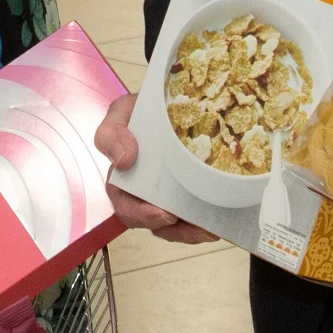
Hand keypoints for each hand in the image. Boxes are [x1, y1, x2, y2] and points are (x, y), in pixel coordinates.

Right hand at [95, 93, 215, 241]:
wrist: (170, 101)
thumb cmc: (141, 110)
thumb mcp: (121, 113)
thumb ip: (112, 134)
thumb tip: (123, 160)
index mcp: (124, 179)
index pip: (126, 205)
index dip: (142, 215)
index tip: (164, 215)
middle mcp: (145, 193)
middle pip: (155, 223)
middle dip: (176, 231)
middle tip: (197, 227)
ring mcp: (170, 195)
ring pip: (178, 226)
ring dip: (194, 231)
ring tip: (212, 228)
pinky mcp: (192, 193)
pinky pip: (197, 215)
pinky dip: (207, 220)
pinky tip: (220, 219)